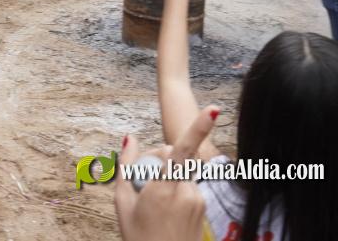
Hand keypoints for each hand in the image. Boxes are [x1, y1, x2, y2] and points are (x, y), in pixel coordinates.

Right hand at [115, 106, 217, 240]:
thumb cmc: (139, 238)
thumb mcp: (122, 203)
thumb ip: (125, 167)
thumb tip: (129, 137)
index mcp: (163, 188)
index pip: (182, 149)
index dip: (199, 127)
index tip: (215, 109)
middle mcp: (185, 191)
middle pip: (179, 154)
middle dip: (163, 154)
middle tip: (142, 177)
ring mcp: (197, 200)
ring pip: (184, 170)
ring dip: (169, 173)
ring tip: (152, 200)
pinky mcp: (203, 207)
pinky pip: (189, 185)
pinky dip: (176, 187)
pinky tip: (164, 207)